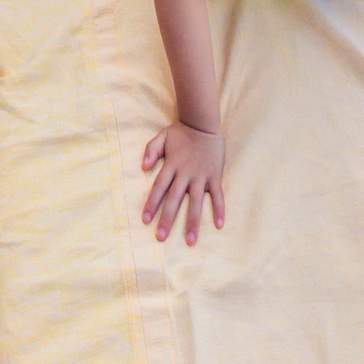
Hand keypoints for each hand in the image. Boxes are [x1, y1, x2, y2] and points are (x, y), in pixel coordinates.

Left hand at [141, 122, 224, 245]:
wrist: (204, 123)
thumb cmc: (182, 133)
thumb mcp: (162, 136)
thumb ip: (151, 150)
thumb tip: (143, 166)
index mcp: (172, 165)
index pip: (159, 187)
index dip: (151, 203)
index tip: (145, 220)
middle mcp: (185, 173)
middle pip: (174, 199)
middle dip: (167, 218)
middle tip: (161, 237)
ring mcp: (201, 175)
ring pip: (196, 202)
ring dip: (193, 222)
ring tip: (190, 241)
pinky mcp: (214, 176)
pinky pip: (217, 195)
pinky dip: (219, 209)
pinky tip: (219, 225)